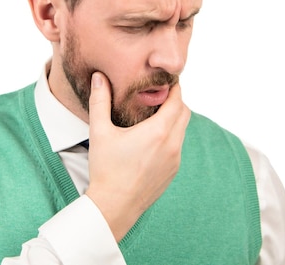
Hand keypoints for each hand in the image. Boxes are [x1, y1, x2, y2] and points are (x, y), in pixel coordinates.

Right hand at [85, 72, 190, 241]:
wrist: (114, 207)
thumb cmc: (106, 169)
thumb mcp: (100, 132)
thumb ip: (100, 101)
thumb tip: (99, 77)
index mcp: (159, 131)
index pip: (177, 100)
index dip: (174, 87)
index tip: (165, 80)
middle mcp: (173, 144)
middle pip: (184, 113)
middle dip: (175, 101)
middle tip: (158, 95)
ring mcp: (175, 160)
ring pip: (182, 130)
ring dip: (173, 119)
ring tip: (154, 115)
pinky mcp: (173, 172)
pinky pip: (178, 146)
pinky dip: (171, 137)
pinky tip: (152, 139)